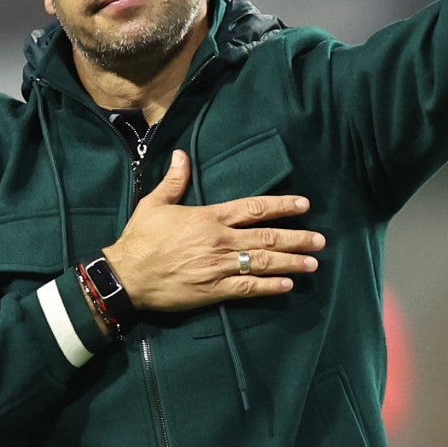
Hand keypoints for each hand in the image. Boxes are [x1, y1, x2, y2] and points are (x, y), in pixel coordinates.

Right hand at [102, 150, 323, 312]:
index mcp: (209, 218)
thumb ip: (174, 181)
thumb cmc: (140, 239)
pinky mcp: (214, 291)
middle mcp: (220, 241)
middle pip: (267, 236)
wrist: (127, 276)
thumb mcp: (154, 204)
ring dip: (292, 262)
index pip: (253, 208)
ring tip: (313, 263)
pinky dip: (270, 287)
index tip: (303, 205)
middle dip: (297, 238)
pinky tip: (288, 285)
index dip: (281, 206)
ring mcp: (219, 267)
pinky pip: (249, 289)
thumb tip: (182, 155)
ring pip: (263, 262)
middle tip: (320, 240)